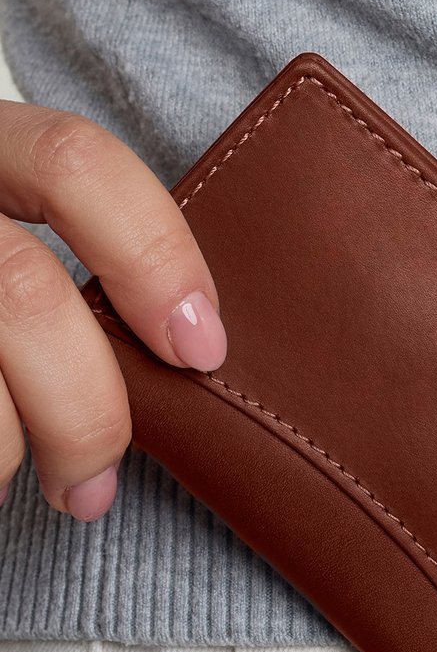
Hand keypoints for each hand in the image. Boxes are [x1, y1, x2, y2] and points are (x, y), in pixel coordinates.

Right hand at [0, 101, 226, 519]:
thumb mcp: (8, 250)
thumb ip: (70, 285)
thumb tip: (183, 362)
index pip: (76, 165)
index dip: (155, 256)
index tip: (201, 349)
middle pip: (24, 293)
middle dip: (81, 412)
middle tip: (90, 487)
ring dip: (3, 452)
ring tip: (5, 485)